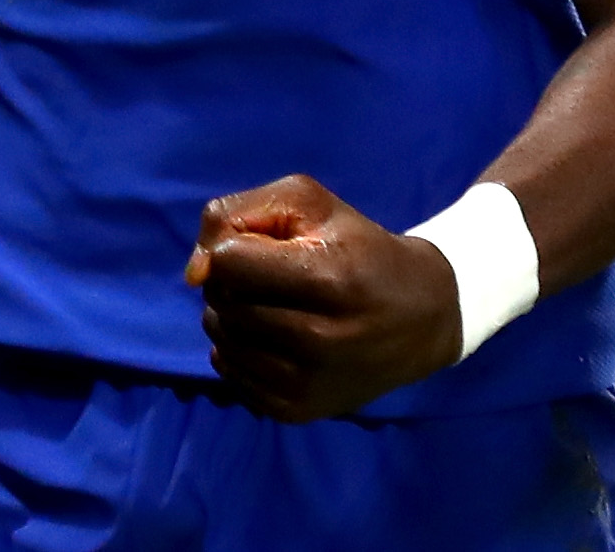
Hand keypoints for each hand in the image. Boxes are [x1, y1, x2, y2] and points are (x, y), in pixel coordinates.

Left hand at [184, 175, 462, 421]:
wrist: (422, 316)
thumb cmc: (358, 247)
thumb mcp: (308, 203)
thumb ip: (238, 214)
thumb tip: (193, 273)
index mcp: (326, 278)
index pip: (228, 263)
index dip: (234, 247)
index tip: (263, 248)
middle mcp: (318, 339)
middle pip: (223, 302)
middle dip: (230, 282)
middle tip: (266, 277)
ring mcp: (309, 382)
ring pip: (222, 341)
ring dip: (229, 316)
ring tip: (267, 305)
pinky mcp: (300, 411)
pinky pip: (232, 377)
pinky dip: (238, 352)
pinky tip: (269, 338)